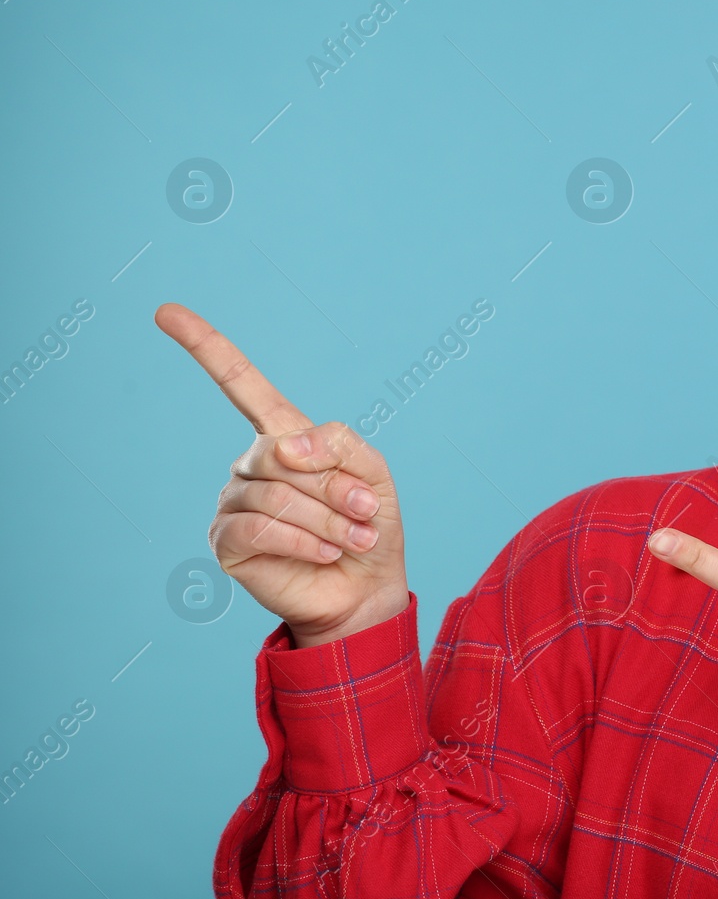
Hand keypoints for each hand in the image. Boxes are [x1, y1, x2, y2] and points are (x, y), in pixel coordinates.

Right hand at [154, 303, 409, 647]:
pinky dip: (302, 540)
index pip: (239, 382)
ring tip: (354, 538)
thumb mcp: (372, 473)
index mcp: (283, 435)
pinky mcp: (227, 541)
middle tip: (365, 513)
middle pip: (285, 453)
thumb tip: (286, 444)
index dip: (204, 346)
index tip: (164, 310)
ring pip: (278, 494)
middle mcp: (251, 463)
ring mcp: (234, 501)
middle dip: (335, 486)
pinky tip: (324, 553)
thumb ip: (338, 443)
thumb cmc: (368, 526)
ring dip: (327, 520)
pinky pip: (260, 527)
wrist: (366, 588)